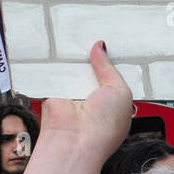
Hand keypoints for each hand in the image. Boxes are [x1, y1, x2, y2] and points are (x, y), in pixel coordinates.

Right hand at [39, 42, 132, 162]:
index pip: (113, 74)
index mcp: (112, 101)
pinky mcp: (54, 90)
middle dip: (94, 52)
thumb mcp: (119, 91)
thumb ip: (109, 68)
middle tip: (95, 31)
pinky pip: (57, 70)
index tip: (114, 38)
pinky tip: (62, 47)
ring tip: (78, 35)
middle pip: (93, 67)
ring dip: (76, 56)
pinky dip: (58, 61)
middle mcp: (92, 98)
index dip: (113, 57)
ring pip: (75, 66)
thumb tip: (100, 48)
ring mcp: (73, 93)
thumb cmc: (104, 126)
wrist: (75, 141)